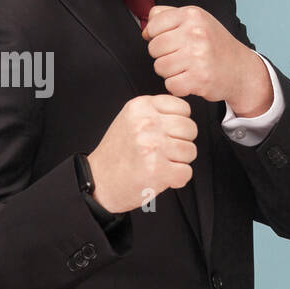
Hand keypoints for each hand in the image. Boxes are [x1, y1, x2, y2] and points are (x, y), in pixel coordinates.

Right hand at [86, 95, 197, 213]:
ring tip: (160, 164)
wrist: (99, 181)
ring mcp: (153, 146)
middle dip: (182, 143)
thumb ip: (155, 112)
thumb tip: (184, 116)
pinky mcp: (158, 169)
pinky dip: (177, 179)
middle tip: (164, 151)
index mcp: (141, 107)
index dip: (179, 124)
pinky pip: (186, 172)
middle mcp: (147, 123)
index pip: (183, 108)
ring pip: (191, 151)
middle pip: (190, 129)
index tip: (166, 133)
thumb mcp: (130, 119)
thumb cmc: (116, 154)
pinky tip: (162, 176)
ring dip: (179, 162)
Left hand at [141, 4, 266, 111]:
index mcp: (192, 15)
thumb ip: (167, 17)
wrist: (241, 69)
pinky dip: (178, 86)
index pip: (153, 25)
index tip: (170, 40)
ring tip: (186, 68)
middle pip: (154, 48)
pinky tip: (190, 79)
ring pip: (159, 67)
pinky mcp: (200, 78)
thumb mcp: (196, 21)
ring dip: (169, 72)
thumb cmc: (215, 45)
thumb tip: (145, 30)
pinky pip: (170, 85)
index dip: (157, 36)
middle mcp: (196, 33)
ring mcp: (198, 56)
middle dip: (163, 55)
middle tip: (181, 56)